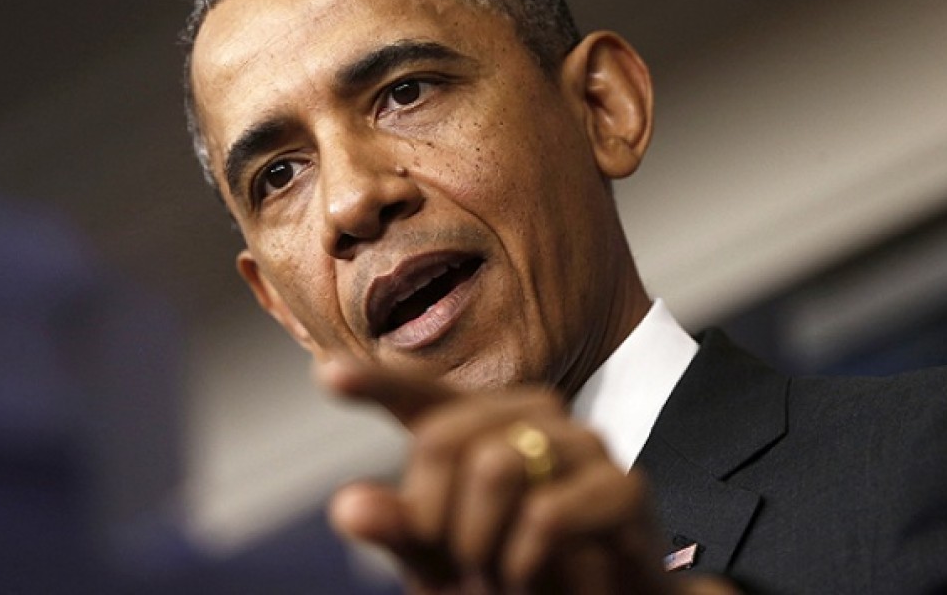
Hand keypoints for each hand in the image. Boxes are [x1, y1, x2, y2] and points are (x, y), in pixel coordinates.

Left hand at [316, 358, 739, 593]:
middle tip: (462, 560)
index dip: (375, 383)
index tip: (328, 377)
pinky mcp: (624, 487)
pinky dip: (524, 563)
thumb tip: (347, 507)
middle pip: (443, 436)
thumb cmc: (512, 575)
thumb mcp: (441, 560)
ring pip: (495, 466)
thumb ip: (403, 529)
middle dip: (436, 517)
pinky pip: (546, 515)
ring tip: (503, 570)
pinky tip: (534, 575)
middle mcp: (532, 417)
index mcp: (482, 425)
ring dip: (482, 542)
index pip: (422, 395)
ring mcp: (582, 445)